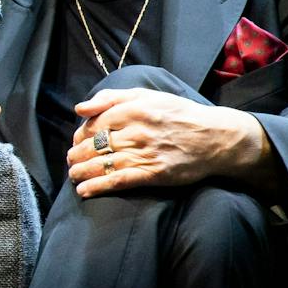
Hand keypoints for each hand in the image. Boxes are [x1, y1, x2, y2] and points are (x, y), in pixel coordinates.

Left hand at [67, 87, 267, 197]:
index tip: (76, 141)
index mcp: (134, 110)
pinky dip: (98, 186)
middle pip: (95, 145)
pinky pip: (119, 180)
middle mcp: (138, 131)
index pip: (94, 124)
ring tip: (73, 176)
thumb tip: (80, 108)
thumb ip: (112, 98)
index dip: (80, 135)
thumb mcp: (147, 96)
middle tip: (70, 161)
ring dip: (82, 172)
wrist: (217, 138)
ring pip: (103, 163)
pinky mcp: (154, 173)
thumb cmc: (179, 115)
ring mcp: (146, 153)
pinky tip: (85, 191)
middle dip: (77, 155)